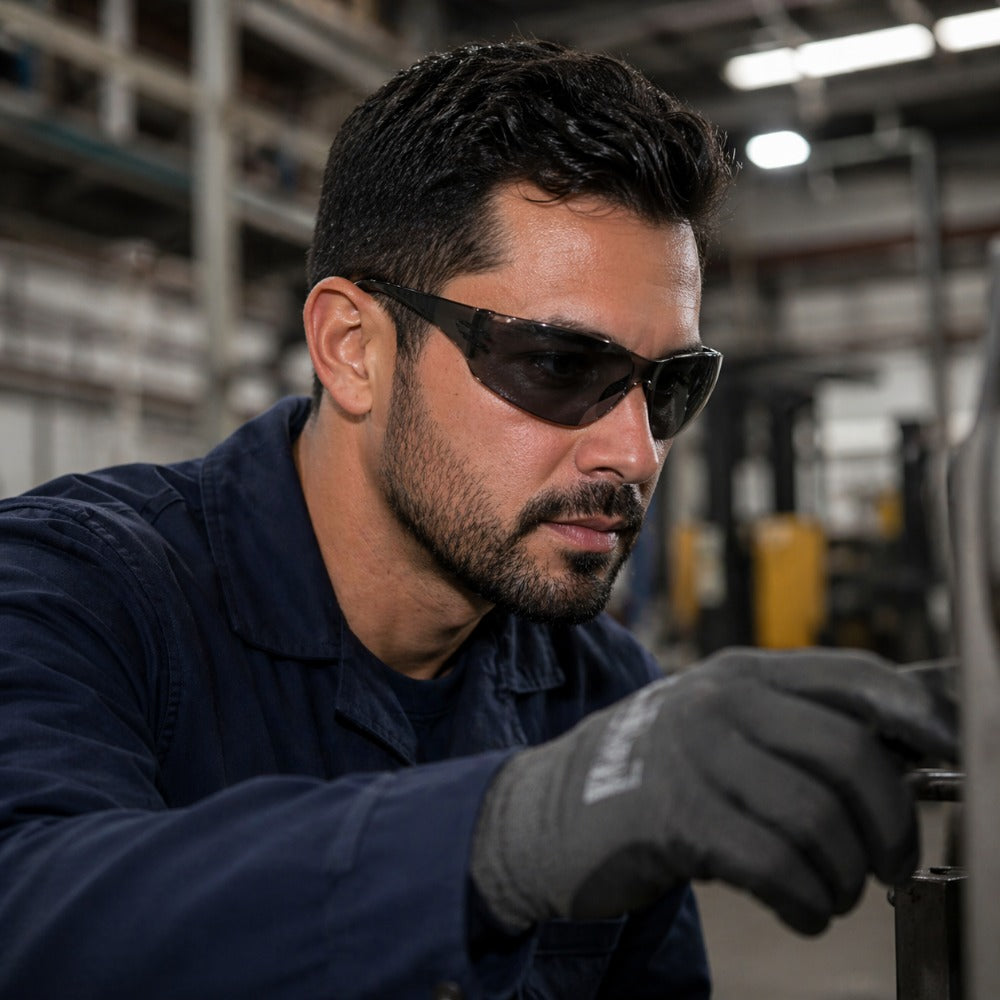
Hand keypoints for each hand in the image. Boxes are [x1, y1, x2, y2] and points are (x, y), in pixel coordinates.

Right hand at [470, 647, 955, 934]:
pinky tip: (803, 911)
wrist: (546, 810)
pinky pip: (774, 863)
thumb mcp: (717, 728)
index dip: (921, 715)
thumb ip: (790, 729)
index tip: (955, 755)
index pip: (856, 676)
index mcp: (742, 672)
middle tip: (890, 863)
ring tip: (835, 894)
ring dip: (844, 874)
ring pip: (817, 816)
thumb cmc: (652, 775)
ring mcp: (693, 751)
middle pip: (849, 753)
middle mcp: (721, 699)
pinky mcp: (672, 812)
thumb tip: (901, 753)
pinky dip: (806, 900)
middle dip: (889, 823)